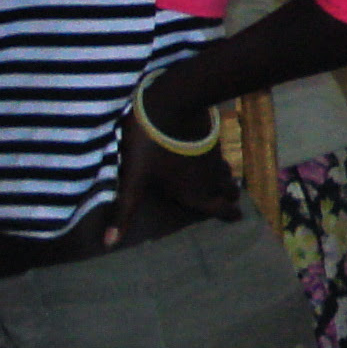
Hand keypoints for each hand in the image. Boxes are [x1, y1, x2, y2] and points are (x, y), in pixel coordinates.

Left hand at [105, 87, 242, 247]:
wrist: (174, 104)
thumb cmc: (152, 146)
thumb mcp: (134, 179)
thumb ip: (124, 210)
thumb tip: (108, 243)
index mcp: (194, 192)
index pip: (219, 208)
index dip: (229, 214)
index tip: (238, 216)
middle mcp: (209, 177)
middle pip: (227, 189)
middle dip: (228, 196)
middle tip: (230, 198)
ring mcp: (214, 155)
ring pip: (225, 170)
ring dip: (225, 178)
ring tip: (224, 179)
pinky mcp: (212, 137)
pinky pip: (219, 153)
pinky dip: (218, 160)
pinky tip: (208, 155)